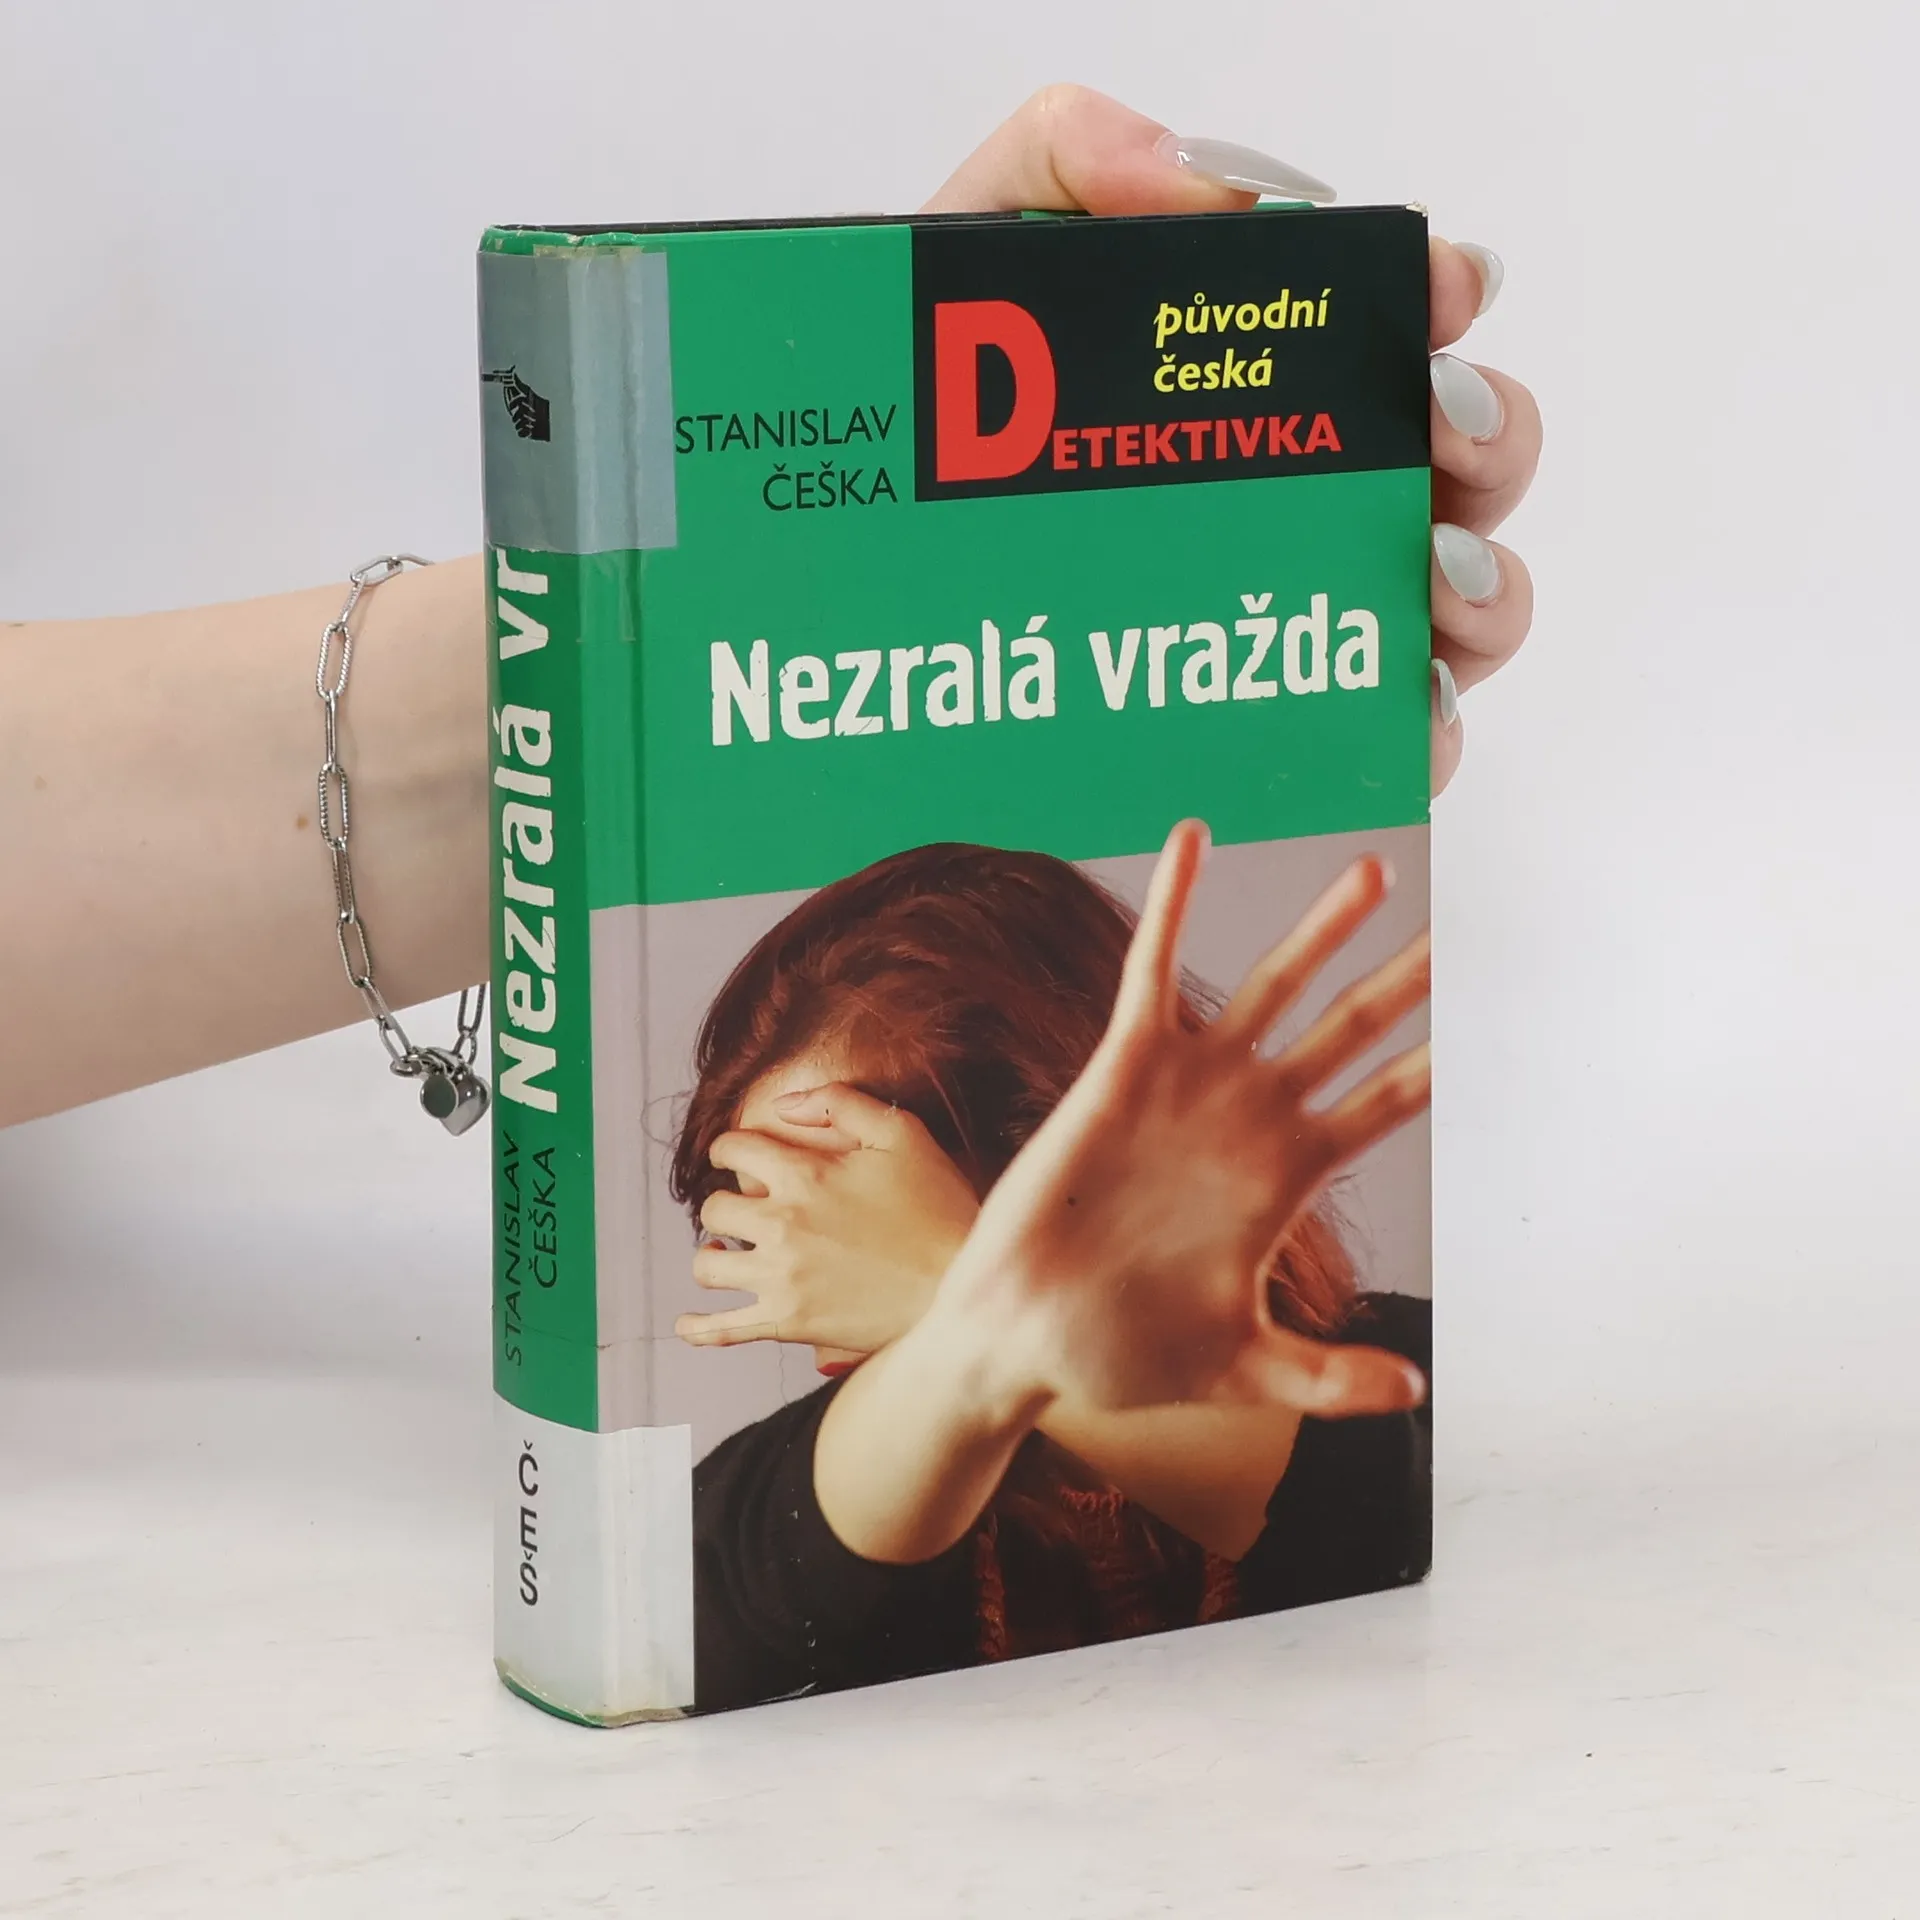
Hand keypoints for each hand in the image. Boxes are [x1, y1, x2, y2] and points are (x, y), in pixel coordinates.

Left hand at [675, 1088, 979, 1355]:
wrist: (961, 1284)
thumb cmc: (939, 1206)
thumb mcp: (902, 1133)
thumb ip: (840, 1104)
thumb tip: (784, 1104)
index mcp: (803, 1174)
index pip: (732, 1149)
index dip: (729, 1148)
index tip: (737, 1157)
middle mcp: (781, 1225)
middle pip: (713, 1209)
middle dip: (725, 1204)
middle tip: (744, 1210)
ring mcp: (781, 1278)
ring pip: (707, 1267)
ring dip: (714, 1257)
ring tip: (727, 1256)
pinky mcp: (789, 1322)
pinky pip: (721, 1329)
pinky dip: (697, 1328)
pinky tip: (688, 1322)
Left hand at [922, 85, 1539, 793]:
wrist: (839, 558)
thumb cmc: (913, 427)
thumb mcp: (964, 259)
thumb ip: (1072, 160)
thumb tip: (1224, 184)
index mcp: (1256, 385)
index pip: (1390, 326)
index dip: (1438, 297)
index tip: (1438, 287)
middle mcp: (1304, 500)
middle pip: (1466, 461)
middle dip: (1487, 433)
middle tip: (1437, 423)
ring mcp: (1305, 620)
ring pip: (1464, 606)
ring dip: (1484, 583)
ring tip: (1429, 568)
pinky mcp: (1279, 733)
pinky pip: (1393, 742)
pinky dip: (1423, 726)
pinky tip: (1399, 703)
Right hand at [928, 820, 1430, 1416]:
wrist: (1029, 1333)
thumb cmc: (1128, 1353)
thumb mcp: (1245, 1369)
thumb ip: (1328, 1379)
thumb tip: (1414, 1392)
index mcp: (1290, 1177)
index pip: (1386, 1105)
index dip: (1438, 1064)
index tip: (1488, 1019)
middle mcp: (1253, 1117)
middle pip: (1352, 1029)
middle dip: (1406, 979)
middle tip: (1461, 930)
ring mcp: (1193, 1084)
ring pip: (1274, 987)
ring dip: (1322, 930)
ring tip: (1375, 875)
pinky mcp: (1123, 1065)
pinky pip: (1153, 968)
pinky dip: (1174, 903)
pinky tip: (1193, 838)